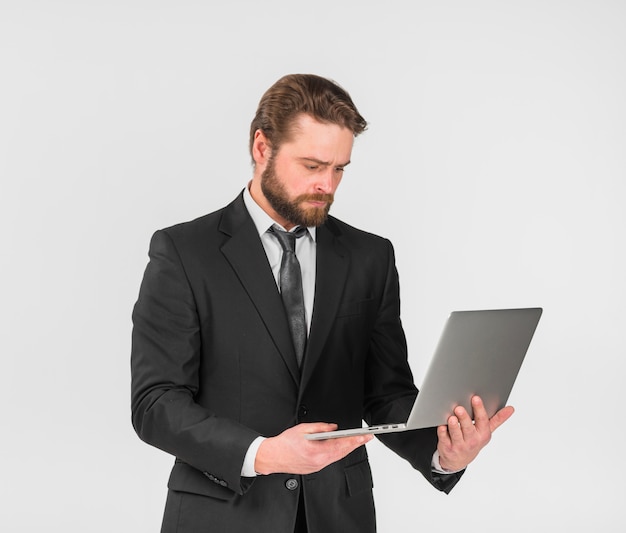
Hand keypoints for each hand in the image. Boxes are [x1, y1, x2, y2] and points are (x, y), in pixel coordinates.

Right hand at [254, 422, 372, 474]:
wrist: (273, 457)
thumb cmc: (285, 443)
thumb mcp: (303, 429)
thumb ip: (321, 427)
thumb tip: (334, 428)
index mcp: (317, 451)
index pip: (341, 445)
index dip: (355, 440)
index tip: (364, 436)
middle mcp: (319, 462)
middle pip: (342, 453)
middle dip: (355, 444)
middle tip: (366, 438)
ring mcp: (317, 467)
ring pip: (337, 457)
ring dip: (347, 449)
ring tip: (357, 441)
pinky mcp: (315, 469)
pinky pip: (330, 460)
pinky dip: (338, 453)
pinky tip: (341, 448)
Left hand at [436, 395, 513, 471]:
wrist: (459, 459)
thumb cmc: (474, 440)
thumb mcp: (487, 431)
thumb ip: (498, 419)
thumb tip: (511, 409)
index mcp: (483, 434)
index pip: (482, 421)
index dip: (479, 409)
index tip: (475, 398)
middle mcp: (472, 440)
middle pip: (468, 428)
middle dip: (464, 418)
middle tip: (459, 408)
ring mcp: (459, 445)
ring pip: (456, 434)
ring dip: (453, 426)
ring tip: (451, 418)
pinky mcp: (447, 447)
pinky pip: (443, 438)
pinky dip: (442, 432)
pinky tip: (441, 425)